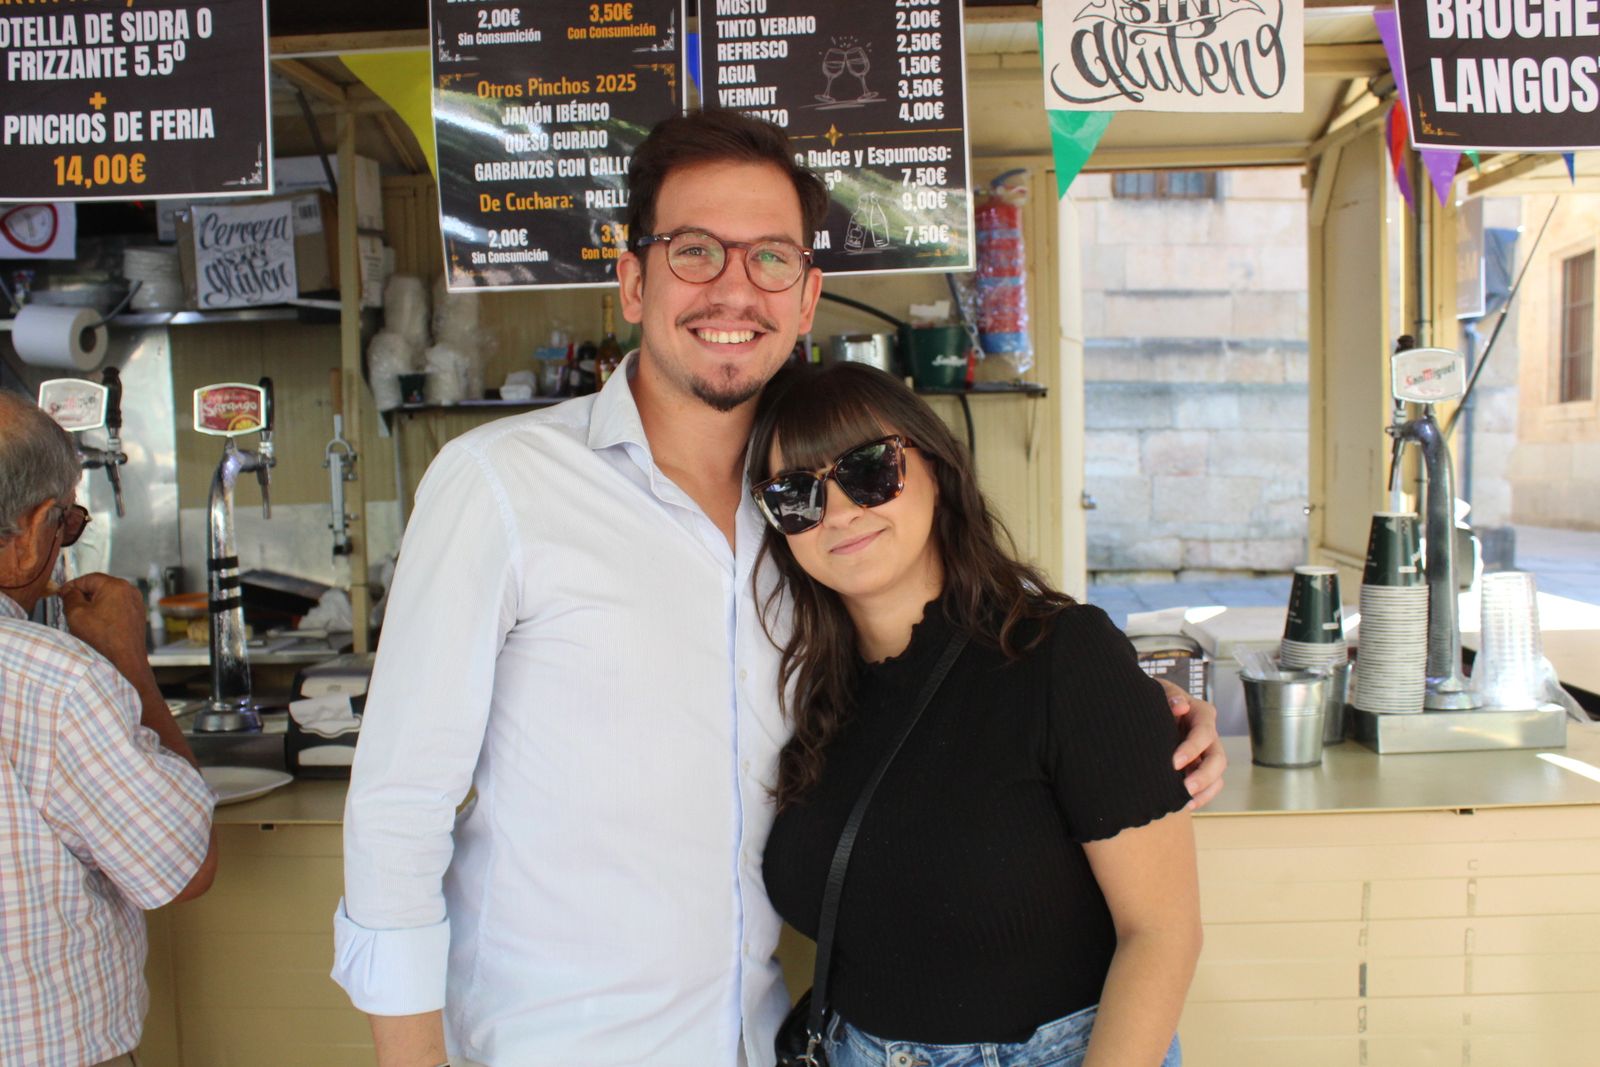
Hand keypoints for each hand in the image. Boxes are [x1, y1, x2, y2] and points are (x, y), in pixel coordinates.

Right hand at [58, 573, 150, 678]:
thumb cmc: (102, 638)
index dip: (72, 586)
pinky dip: (105, 613)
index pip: (88, 579)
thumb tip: (70, 591)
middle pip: (100, 587)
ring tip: (83, 620)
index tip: (61, 594)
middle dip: (83, 596)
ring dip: (94, 605)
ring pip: (108, 598)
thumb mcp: (76, 614)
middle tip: (69, 608)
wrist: (125, 661)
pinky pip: (117, 608)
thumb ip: (70, 597)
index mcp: (116, 586)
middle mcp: (130, 591)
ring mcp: (136, 603)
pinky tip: (97, 626)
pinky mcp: (138, 615)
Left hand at [1156, 679, 1226, 810]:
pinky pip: (1211, 785)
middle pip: (1217, 758)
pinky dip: (1202, 796)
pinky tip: (1187, 804)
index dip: (1191, 749)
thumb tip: (1180, 706)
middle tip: (1185, 788)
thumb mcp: (1161, 692)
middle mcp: (1210, 735)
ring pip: (1218, 774)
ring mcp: (1207, 753)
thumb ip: (1170, 697)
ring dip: (1205, 789)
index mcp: (1202, 714)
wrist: (1150, 711)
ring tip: (1186, 801)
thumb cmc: (1156, 699)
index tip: (1174, 763)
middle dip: (1203, 775)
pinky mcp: (1201, 767)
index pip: (1203, 733)